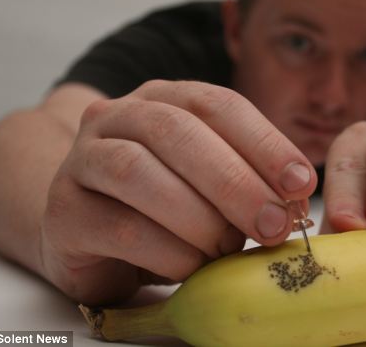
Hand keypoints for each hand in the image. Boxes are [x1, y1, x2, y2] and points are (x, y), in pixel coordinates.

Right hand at [40, 80, 316, 303]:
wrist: (87, 233)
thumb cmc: (160, 207)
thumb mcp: (206, 185)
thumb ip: (244, 180)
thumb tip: (293, 202)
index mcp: (160, 98)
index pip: (216, 104)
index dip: (263, 141)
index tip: (300, 183)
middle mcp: (115, 116)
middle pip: (175, 131)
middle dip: (233, 180)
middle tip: (273, 224)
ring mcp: (81, 160)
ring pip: (138, 172)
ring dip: (197, 216)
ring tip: (227, 248)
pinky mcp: (64, 212)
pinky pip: (120, 227)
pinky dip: (168, 251)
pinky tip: (191, 267)